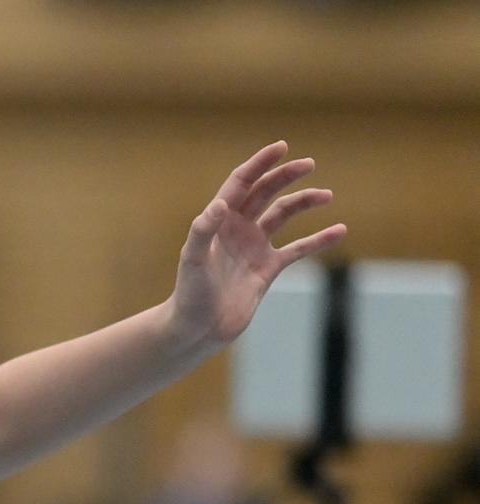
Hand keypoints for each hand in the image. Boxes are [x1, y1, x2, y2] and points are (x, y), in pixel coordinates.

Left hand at [169, 141, 347, 348]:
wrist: (198, 330)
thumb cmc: (189, 295)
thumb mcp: (193, 261)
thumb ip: (203, 232)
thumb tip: (219, 204)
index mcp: (218, 222)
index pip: (240, 184)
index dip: (259, 165)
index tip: (281, 148)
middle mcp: (237, 229)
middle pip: (265, 193)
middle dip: (285, 177)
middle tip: (309, 164)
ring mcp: (254, 247)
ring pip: (284, 215)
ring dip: (304, 203)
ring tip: (326, 195)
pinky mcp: (267, 269)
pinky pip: (298, 249)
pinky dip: (318, 240)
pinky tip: (339, 231)